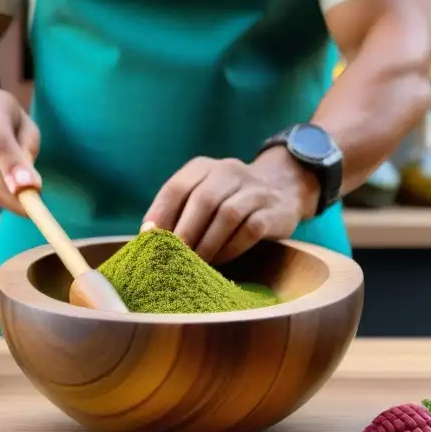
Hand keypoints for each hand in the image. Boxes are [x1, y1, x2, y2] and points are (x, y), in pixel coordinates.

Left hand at [142, 148, 318, 264]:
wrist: (282, 189)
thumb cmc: (228, 199)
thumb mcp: (202, 194)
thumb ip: (178, 211)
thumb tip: (148, 238)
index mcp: (204, 167)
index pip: (177, 187)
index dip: (161, 213)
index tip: (149, 238)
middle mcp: (229, 171)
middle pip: (203, 200)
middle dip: (184, 233)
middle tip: (171, 258)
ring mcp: (254, 189)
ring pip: (227, 215)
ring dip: (207, 244)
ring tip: (195, 264)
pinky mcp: (273, 211)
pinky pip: (250, 229)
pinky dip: (231, 248)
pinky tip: (220, 261)